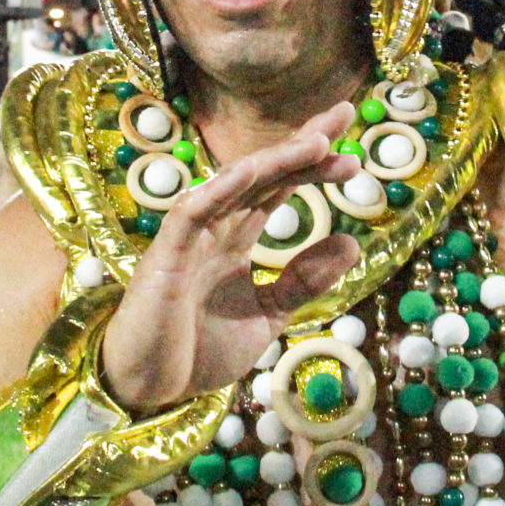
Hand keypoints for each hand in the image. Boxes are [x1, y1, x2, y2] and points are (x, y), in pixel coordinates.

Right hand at [100, 103, 361, 413]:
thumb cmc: (198, 353)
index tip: (354, 152)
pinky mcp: (166, 256)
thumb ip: (304, 280)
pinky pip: (191, 213)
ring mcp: (190, 238)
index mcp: (236, 238)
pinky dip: (218, 190)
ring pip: (234, 184)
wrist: (150, 390)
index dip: (313, 164)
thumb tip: (353, 242)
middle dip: (303, 143)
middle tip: (345, 114)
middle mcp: (215, 228)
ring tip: (318, 141)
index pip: (280, 187)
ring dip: (275, 160)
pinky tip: (249, 172)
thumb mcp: (267, 316)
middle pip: (264, 173)